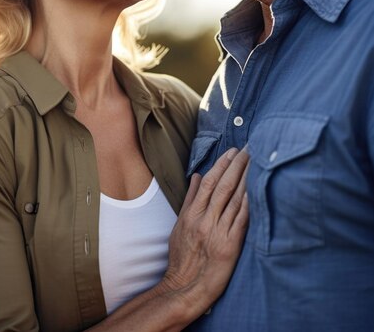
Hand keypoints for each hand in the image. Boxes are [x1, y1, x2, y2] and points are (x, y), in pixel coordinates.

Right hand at [161, 148, 248, 320]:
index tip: (233, 151)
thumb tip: (198, 176)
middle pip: (224, 187)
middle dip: (237, 165)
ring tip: (257, 162)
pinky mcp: (231, 247)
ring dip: (247, 179)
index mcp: (192, 214)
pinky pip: (242, 220)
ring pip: (235, 200)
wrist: (185, 287)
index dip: (222, 164)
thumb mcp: (180, 225)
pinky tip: (257, 190)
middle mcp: (205, 220)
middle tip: (249, 149)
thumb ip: (190, 199)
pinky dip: (250, 204)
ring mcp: (218, 233)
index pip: (209, 183)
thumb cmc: (182, 257)